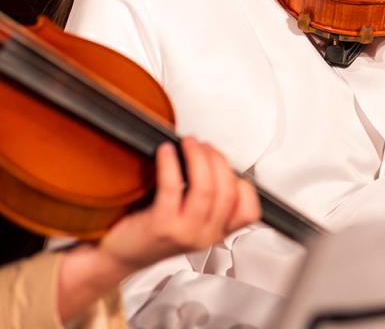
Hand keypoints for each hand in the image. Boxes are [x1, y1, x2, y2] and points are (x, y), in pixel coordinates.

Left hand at [56, 138, 259, 320]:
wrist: (120, 256)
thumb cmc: (153, 235)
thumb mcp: (192, 225)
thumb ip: (211, 205)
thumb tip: (216, 164)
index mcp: (216, 235)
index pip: (248, 211)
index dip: (243, 184)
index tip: (227, 167)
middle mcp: (205, 236)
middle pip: (227, 190)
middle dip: (218, 160)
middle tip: (204, 147)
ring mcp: (185, 233)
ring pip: (205, 187)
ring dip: (199, 158)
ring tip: (189, 144)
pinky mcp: (162, 225)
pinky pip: (172, 186)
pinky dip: (171, 163)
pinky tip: (166, 152)